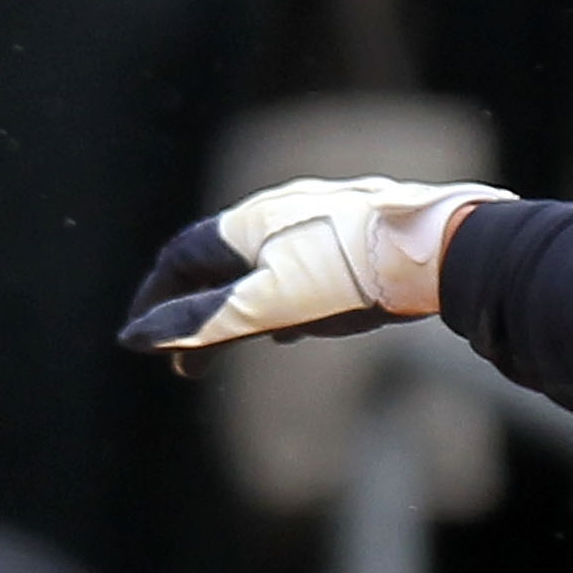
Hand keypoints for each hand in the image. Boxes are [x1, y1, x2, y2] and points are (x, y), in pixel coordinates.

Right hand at [117, 175, 512, 354]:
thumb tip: (136, 338)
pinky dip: (276, 300)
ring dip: (236, 308)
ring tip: (231, 345)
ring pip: (258, 265)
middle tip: (185, 360)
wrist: (435, 250)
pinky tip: (293, 326)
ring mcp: (314, 220)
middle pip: (217, 264)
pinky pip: (296, 266)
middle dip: (195, 312)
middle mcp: (275, 213)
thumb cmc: (347, 278)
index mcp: (245, 225)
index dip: (153, 301)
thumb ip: (201, 323)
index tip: (140, 338)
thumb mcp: (264, 307)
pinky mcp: (350, 234)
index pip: (178, 259)